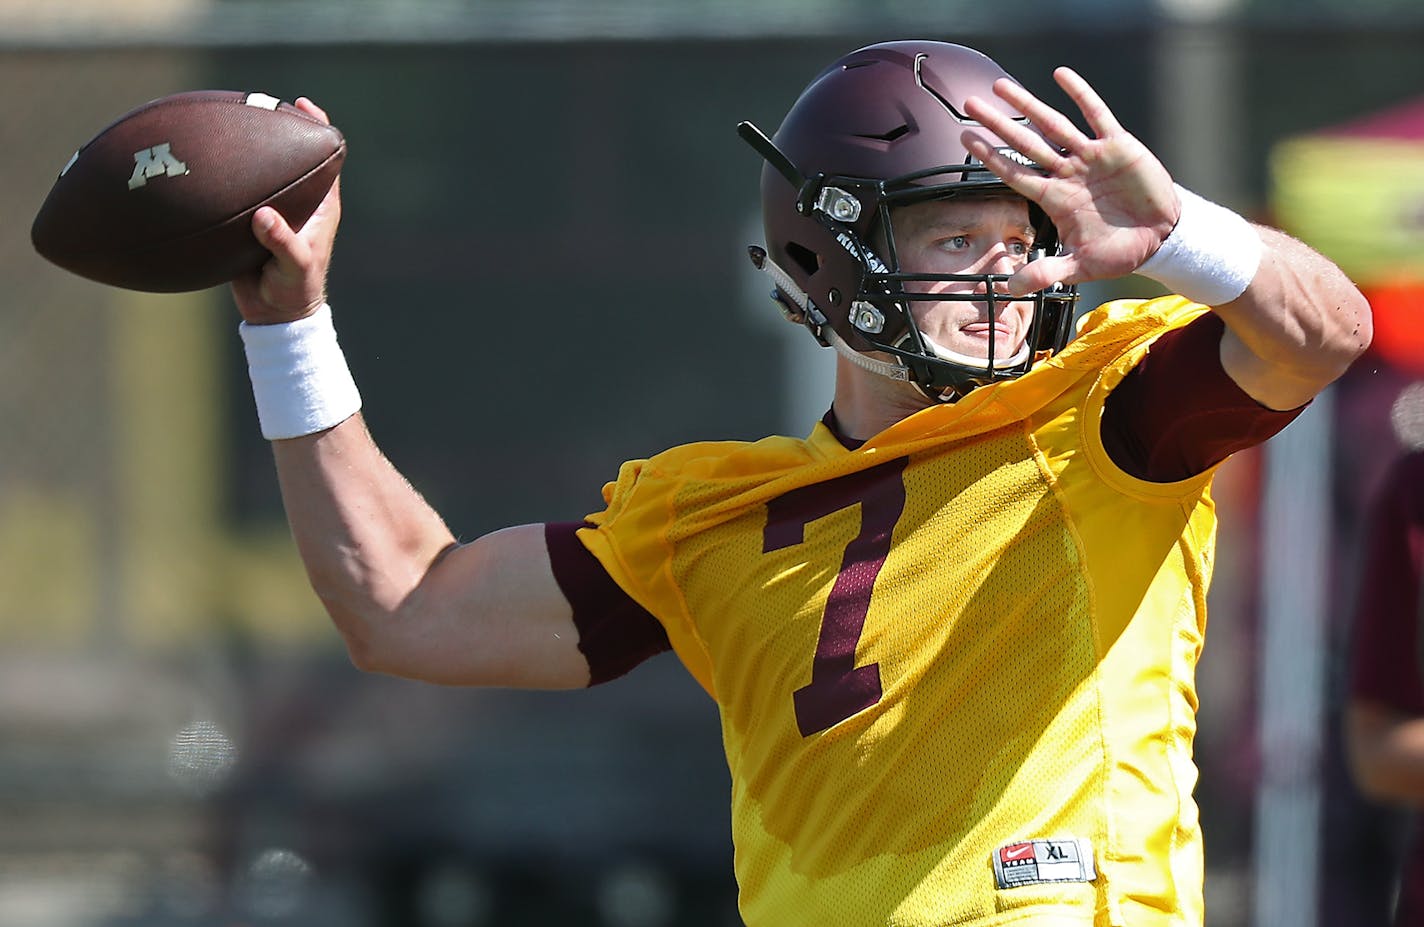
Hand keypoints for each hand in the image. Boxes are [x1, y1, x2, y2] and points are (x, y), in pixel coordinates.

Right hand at [230, 97, 341, 324]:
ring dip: (245, 150)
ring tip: (223, 121)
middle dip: (275, 129)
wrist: (274, 314)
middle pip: (289, 155)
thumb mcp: (293, 267)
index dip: (317, 129)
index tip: (300, 105)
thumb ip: (282, 243)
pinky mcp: (248, 220)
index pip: (326, 159)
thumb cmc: (294, 290)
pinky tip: (199, 161)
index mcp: (319, 205)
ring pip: (259, 170)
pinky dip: (222, 175)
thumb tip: (264, 216)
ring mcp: (272, 209)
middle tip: (254, 103)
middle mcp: (297, 202)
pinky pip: (235, 190)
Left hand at [961, 68, 1178, 296]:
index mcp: (1055, 198)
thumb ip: (1046, 273)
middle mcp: (1067, 172)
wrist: (1162, 237)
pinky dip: (1080, 95)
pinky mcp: (1118, 146)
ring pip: (1053, 125)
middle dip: (997, 124)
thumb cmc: (1119, 250)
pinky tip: (1061, 76)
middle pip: (1024, 143)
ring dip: (1028, 105)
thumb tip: (1011, 290)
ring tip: (1001, 86)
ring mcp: (1090, 157)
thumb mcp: (1080, 267)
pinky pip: (1096, 115)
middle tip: (970, 104)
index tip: (965, 139)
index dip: (990, 156)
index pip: (1014, 173)